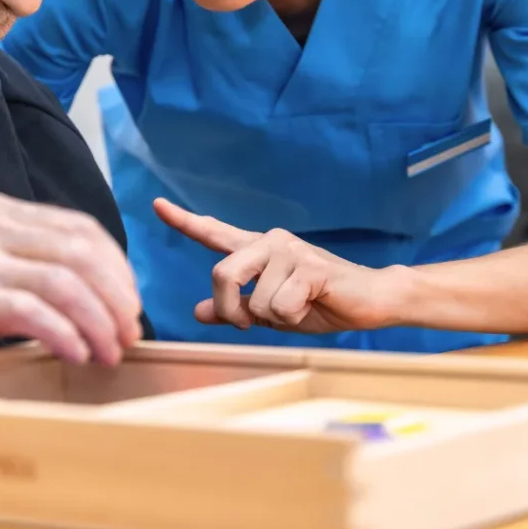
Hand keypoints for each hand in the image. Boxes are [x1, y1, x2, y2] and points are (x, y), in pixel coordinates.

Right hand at [0, 192, 142, 366]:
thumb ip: (24, 263)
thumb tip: (91, 296)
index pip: (79, 227)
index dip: (116, 265)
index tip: (130, 301)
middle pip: (80, 250)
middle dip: (117, 294)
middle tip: (131, 330)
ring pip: (63, 280)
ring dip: (99, 320)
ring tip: (113, 351)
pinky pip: (30, 310)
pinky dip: (64, 333)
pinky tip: (77, 354)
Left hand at [154, 198, 402, 333]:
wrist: (371, 300)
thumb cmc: (320, 303)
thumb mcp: (271, 311)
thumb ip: (237, 308)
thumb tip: (199, 311)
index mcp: (257, 250)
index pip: (215, 232)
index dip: (184, 221)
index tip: (157, 205)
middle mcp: (269, 241)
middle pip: (221, 274)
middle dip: (232, 310)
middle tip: (250, 323)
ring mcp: (289, 250)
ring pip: (254, 301)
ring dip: (273, 319)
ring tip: (299, 308)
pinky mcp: (309, 266)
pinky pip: (280, 306)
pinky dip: (293, 319)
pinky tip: (314, 305)